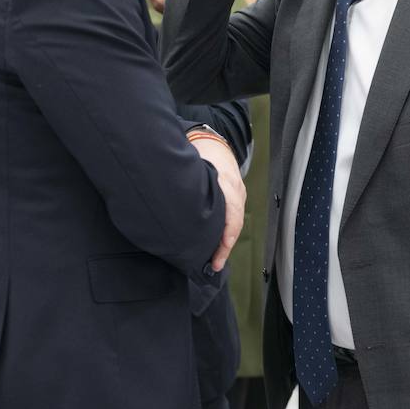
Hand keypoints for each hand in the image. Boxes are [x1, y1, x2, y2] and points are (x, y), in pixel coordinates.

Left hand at [192, 136, 245, 271]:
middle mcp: (236, 190)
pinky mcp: (237, 196)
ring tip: (216, 259)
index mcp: (225, 183)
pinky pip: (234, 217)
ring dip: (226, 241)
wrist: (213, 143)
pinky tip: (218, 243)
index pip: (232, 216)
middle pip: (235, 223)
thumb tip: (170, 210)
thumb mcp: (192, 167)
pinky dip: (227, 232)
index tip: (217, 257)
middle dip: (226, 246)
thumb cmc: (199, 154)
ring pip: (235, 221)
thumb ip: (186, 187)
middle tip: (215, 265)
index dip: (226, 239)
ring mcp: (239, 193)